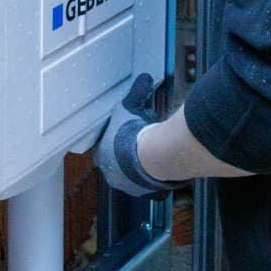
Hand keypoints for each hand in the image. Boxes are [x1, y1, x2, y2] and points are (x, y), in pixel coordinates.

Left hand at [95, 74, 185, 197]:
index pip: (103, 150)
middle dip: (128, 157)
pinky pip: (154, 189)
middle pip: (118, 167)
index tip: (125, 135)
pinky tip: (167, 173)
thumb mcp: (131, 105)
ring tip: (155, 158)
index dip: (114, 142)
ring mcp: (131, 186)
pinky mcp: (149, 192)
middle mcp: (113, 175)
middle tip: (141, 147)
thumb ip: (137, 91)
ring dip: (143, 170)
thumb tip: (145, 77)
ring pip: (136, 179)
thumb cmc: (132, 132)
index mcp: (102, 156)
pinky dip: (160, 182)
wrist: (151, 156)